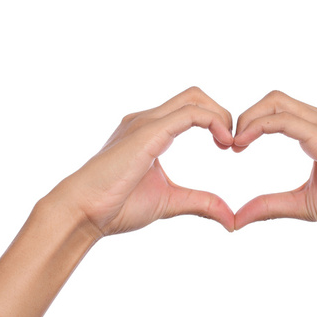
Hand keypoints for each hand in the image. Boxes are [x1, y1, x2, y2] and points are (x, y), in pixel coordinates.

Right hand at [47, 87, 235, 235]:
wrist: (84, 211)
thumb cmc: (117, 207)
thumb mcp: (171, 202)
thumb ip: (200, 203)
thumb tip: (230, 220)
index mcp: (151, 131)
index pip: (190, 108)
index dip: (216, 121)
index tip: (228, 147)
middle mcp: (148, 120)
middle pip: (194, 96)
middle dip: (221, 113)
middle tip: (232, 143)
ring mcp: (146, 122)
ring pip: (194, 98)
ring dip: (220, 116)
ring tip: (229, 143)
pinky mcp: (148, 132)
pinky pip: (189, 113)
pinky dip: (213, 121)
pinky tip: (223, 142)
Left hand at [233, 91, 316, 236]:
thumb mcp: (302, 203)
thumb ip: (270, 205)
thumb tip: (238, 218)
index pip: (277, 110)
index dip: (251, 122)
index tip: (233, 147)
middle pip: (274, 99)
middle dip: (245, 115)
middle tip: (229, 144)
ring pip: (276, 103)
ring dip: (248, 119)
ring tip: (234, 144)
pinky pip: (286, 121)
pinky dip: (260, 127)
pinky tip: (245, 143)